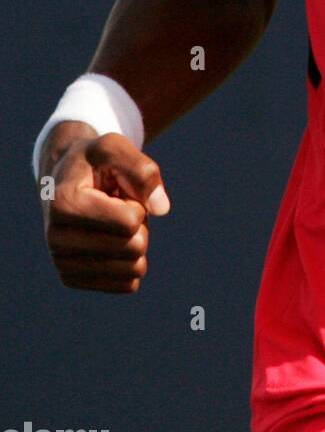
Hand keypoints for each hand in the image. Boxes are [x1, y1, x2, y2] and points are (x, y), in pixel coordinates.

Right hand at [39, 126, 169, 292]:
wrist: (64, 178)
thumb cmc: (94, 161)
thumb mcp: (115, 147)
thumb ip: (143, 170)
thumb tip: (161, 208)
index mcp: (65, 205)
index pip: (130, 222)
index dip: (137, 202)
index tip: (117, 192)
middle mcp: (56, 239)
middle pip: (134, 248)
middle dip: (139, 224)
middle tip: (118, 207)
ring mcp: (62, 263)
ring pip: (133, 269)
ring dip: (135, 241)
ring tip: (113, 221)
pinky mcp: (73, 279)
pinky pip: (126, 284)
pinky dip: (130, 260)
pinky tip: (110, 240)